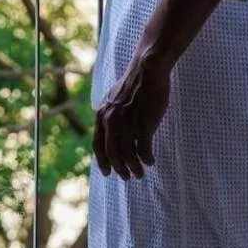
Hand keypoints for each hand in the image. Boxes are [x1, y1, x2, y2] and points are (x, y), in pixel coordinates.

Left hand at [93, 53, 170, 179]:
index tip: (107, 173)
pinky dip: (146, 159)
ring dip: (134, 168)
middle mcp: (111, 122)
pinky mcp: (144, 125)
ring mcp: (127, 124)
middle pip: (113, 154)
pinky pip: (143, 150)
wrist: (147, 70)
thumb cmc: (133, 83)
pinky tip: (150, 161)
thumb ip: (109, 114)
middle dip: (119, 169)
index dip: (102, 161)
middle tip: (127, 177)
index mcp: (102, 115)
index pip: (98, 145)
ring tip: (140, 173)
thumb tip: (109, 129)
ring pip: (128, 156)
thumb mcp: (113, 99)